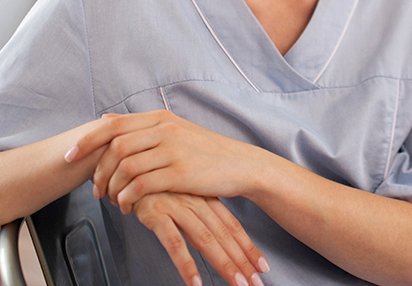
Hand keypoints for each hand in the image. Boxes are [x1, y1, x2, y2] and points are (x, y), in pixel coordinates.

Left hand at [64, 111, 264, 211]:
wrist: (240, 164)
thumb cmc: (205, 151)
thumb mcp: (174, 130)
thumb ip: (141, 127)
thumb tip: (106, 120)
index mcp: (160, 117)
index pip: (114, 125)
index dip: (87, 141)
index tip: (69, 157)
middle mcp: (164, 129)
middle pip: (115, 146)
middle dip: (97, 170)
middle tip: (95, 191)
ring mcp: (173, 149)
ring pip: (125, 166)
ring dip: (112, 187)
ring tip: (114, 201)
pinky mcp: (181, 172)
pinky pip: (142, 184)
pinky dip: (128, 197)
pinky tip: (130, 206)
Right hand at [133, 192, 268, 285]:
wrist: (126, 160)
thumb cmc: (153, 180)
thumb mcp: (182, 191)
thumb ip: (198, 211)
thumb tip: (215, 237)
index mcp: (204, 196)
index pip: (231, 225)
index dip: (247, 246)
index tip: (262, 266)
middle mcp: (195, 200)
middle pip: (224, 234)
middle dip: (242, 261)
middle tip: (257, 283)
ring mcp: (176, 205)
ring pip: (206, 239)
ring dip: (224, 264)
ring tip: (238, 284)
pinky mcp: (156, 212)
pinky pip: (174, 242)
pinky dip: (186, 263)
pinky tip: (195, 282)